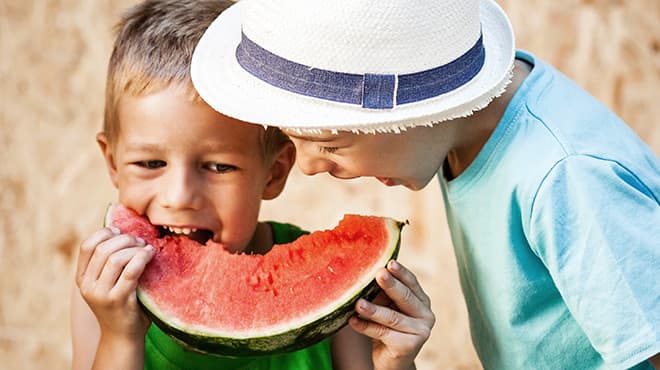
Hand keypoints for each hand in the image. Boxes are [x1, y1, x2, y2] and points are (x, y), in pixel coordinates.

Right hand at [75, 227, 154, 341]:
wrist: (123, 337)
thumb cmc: (121, 305)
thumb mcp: (107, 283)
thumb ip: (108, 264)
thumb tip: (123, 232)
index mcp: (82, 279)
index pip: (87, 246)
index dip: (104, 233)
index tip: (120, 231)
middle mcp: (87, 286)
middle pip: (103, 249)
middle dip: (124, 239)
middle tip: (139, 240)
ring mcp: (101, 294)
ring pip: (115, 258)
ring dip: (134, 248)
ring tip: (146, 248)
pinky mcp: (118, 300)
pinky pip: (131, 271)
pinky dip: (142, 257)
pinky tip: (150, 253)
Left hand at [349, 260, 434, 369]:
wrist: (391, 361)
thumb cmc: (387, 328)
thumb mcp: (387, 307)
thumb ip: (383, 294)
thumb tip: (364, 277)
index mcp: (422, 301)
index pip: (412, 283)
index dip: (401, 273)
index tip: (389, 263)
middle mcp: (426, 315)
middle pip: (406, 297)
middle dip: (391, 285)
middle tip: (379, 274)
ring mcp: (421, 332)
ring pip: (392, 317)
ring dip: (373, 309)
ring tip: (358, 303)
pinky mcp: (410, 346)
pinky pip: (383, 333)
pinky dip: (365, 326)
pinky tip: (352, 321)